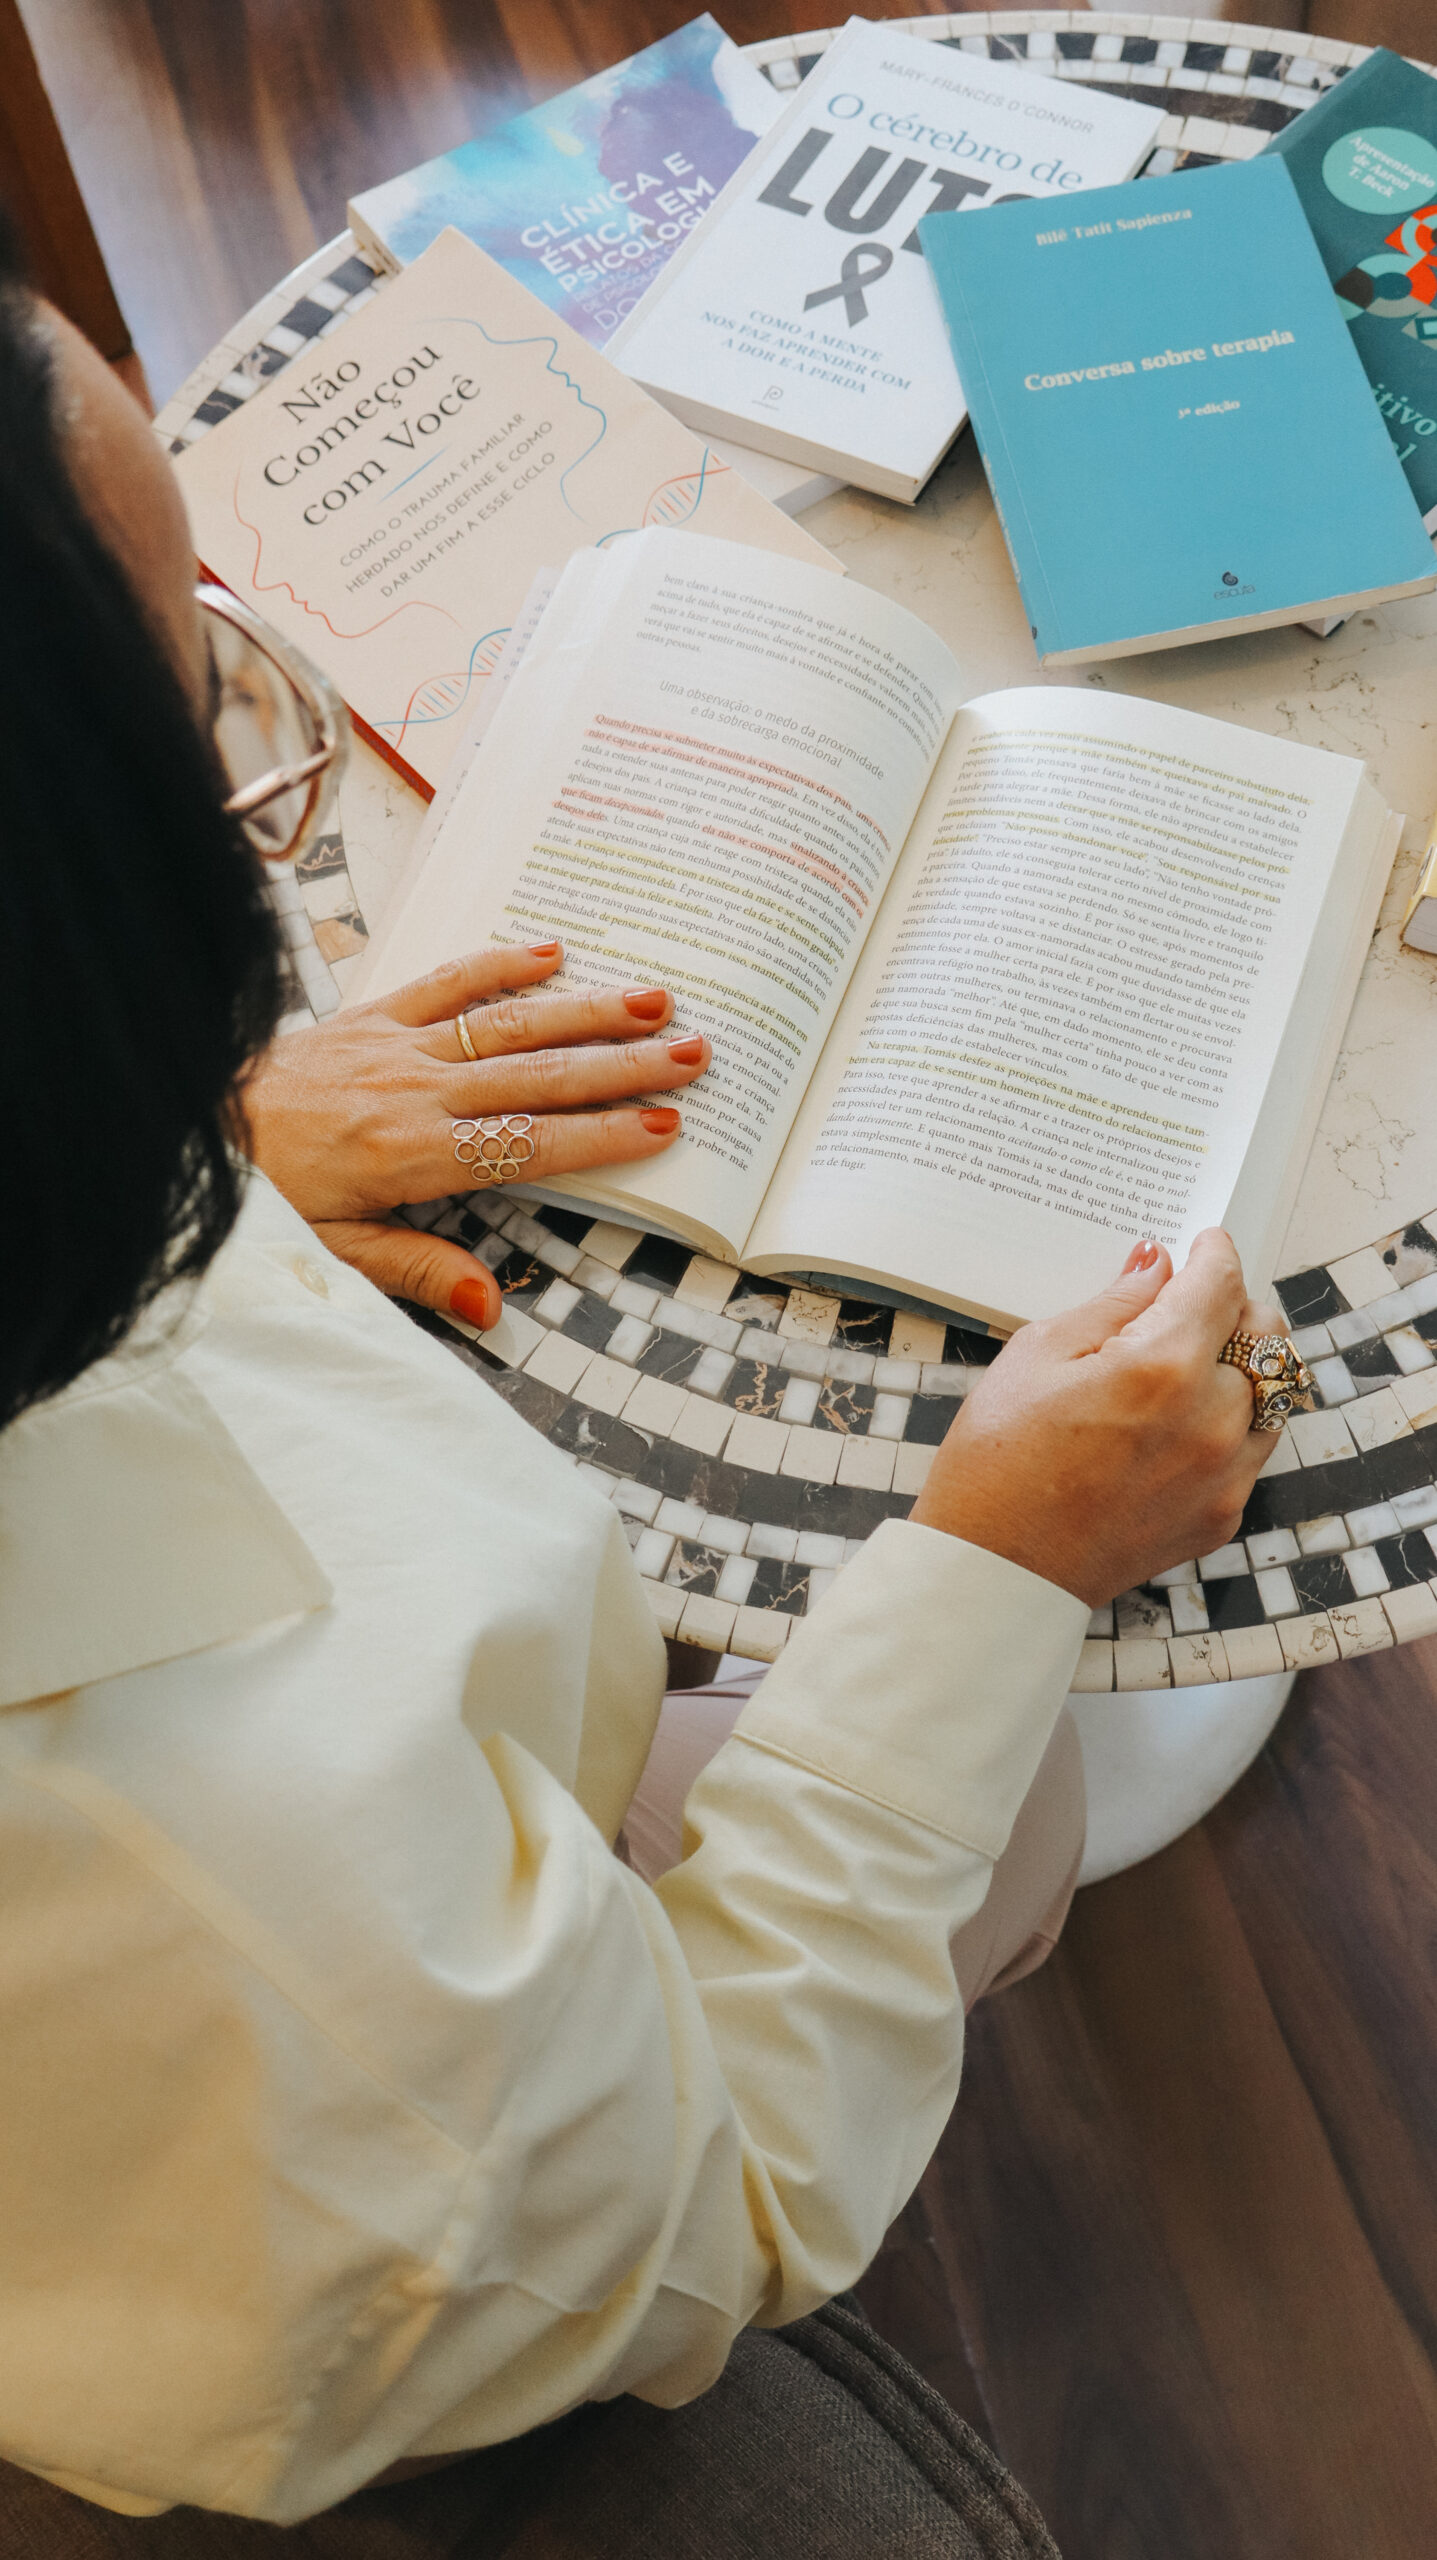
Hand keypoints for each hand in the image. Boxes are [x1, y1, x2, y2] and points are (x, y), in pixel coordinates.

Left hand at [242, 941, 707, 1325]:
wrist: (187, 1126)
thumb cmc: (261, 1197)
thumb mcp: (335, 1254)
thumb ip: (418, 1272)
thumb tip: (491, 1306)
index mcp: (412, 1155)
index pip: (530, 1144)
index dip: (602, 1136)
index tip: (665, 1125)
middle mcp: (415, 1091)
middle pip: (540, 1076)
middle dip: (624, 1066)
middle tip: (693, 1054)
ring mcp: (395, 1046)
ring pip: (508, 1024)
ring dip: (585, 1010)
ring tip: (652, 1000)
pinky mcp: (370, 1018)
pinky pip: (445, 984)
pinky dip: (499, 965)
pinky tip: (550, 951)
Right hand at [913, 1230, 1281, 1606]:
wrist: (998, 1570)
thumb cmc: (998, 1460)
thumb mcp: (1037, 1356)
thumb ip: (1111, 1305)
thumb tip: (1155, 1266)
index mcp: (1163, 1366)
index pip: (1221, 1284)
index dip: (1214, 1253)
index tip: (1204, 1243)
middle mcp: (1212, 1419)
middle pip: (1263, 1334)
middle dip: (1233, 1305)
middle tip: (1193, 1301)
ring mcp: (1225, 1474)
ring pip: (1270, 1393)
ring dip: (1239, 1367)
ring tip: (1188, 1363)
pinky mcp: (1223, 1515)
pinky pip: (1249, 1448)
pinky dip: (1228, 1422)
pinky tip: (1179, 1423)